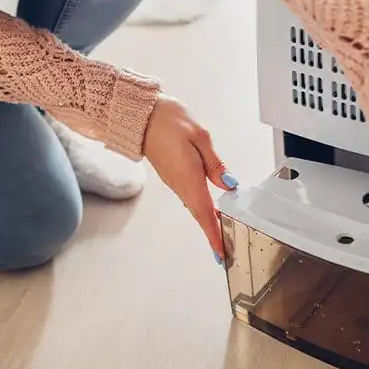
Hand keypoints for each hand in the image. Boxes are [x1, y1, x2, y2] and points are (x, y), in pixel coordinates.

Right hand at [143, 94, 235, 260]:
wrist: (140, 114)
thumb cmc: (168, 120)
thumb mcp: (200, 136)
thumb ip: (215, 164)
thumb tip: (228, 184)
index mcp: (189, 177)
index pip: (205, 213)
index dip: (215, 234)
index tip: (221, 253)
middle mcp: (180, 184)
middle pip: (201, 214)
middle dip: (213, 233)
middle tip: (226, 251)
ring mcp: (175, 181)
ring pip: (195, 207)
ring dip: (208, 222)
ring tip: (222, 235)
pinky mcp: (173, 175)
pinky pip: (190, 197)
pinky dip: (201, 208)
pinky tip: (210, 209)